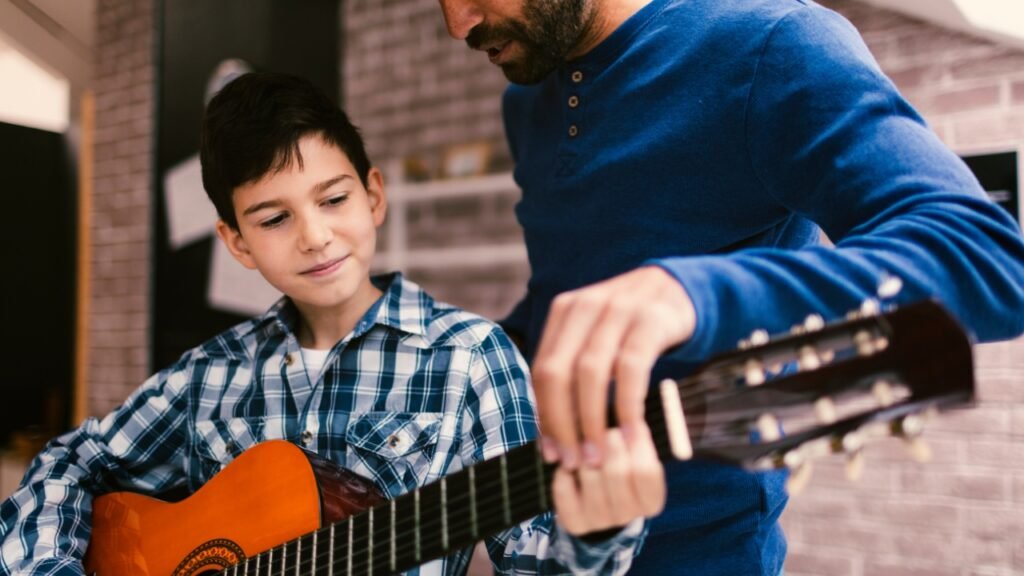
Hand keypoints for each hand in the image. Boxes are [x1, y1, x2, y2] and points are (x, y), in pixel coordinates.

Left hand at [533, 266, 694, 467]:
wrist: (677, 288)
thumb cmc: (629, 325)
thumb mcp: (595, 335)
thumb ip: (573, 370)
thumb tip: (551, 432)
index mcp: (564, 311)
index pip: (541, 370)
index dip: (543, 415)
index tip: (551, 453)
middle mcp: (585, 307)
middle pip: (558, 373)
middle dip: (561, 423)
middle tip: (572, 461)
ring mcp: (617, 310)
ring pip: (591, 373)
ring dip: (591, 421)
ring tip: (598, 456)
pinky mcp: (650, 320)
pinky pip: (631, 368)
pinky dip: (627, 405)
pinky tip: (631, 434)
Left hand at [552, 423, 665, 534]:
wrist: (592, 493)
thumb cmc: (617, 459)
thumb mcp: (631, 446)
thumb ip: (633, 432)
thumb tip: (632, 417)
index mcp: (650, 500)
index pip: (647, 472)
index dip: (638, 443)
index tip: (631, 422)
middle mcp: (628, 516)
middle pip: (618, 473)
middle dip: (609, 443)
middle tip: (606, 429)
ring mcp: (601, 522)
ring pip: (590, 478)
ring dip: (584, 455)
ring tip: (584, 444)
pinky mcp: (575, 523)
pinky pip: (564, 491)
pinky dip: (563, 473)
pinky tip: (566, 466)